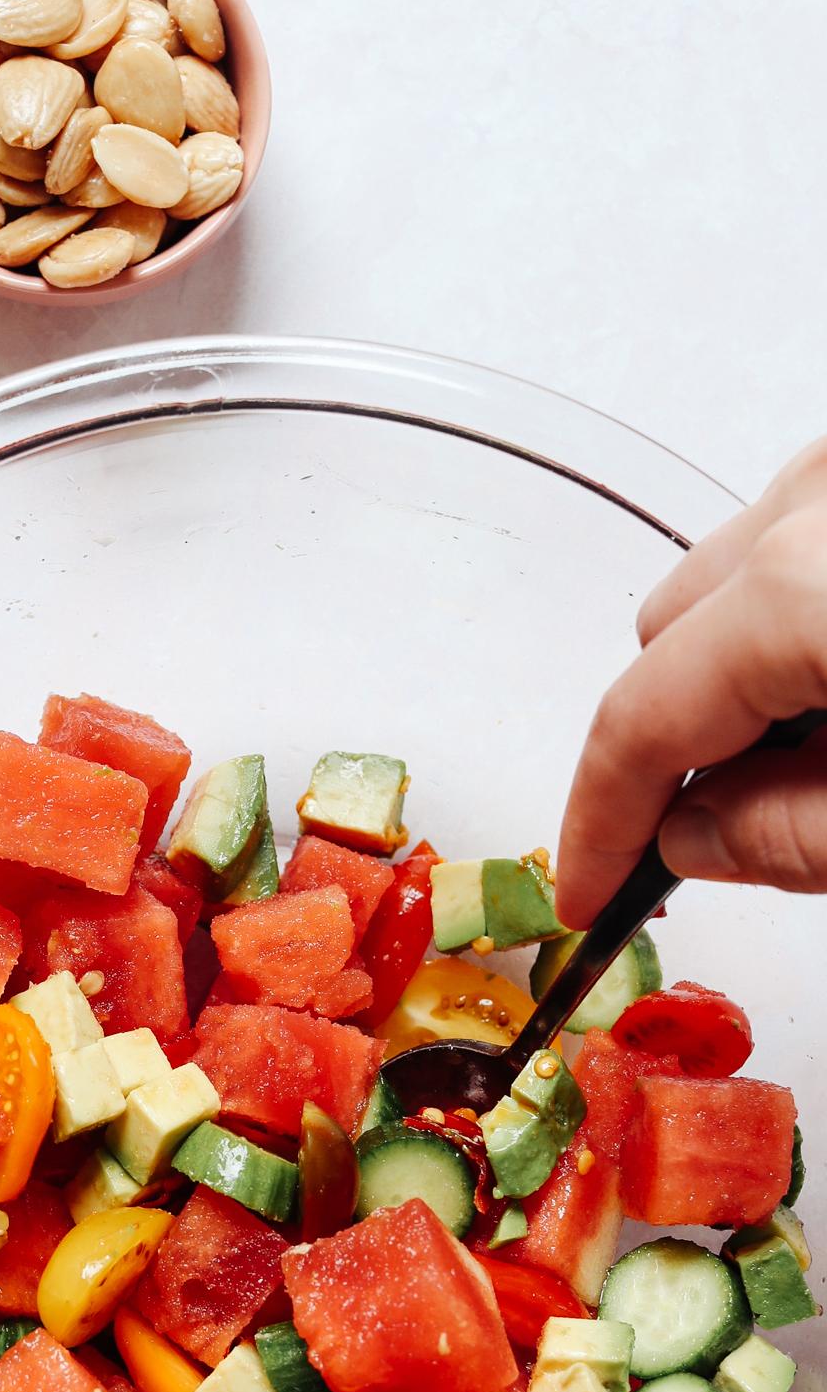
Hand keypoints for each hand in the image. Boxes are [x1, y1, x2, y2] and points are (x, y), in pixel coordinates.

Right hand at [557, 440, 826, 926]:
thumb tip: (700, 841)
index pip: (640, 722)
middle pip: (668, 631)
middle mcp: (820, 497)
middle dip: (676, 741)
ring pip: (738, 578)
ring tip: (818, 756)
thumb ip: (792, 837)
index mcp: (801, 584)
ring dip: (744, 674)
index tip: (589, 894)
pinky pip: (808, 538)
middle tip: (719, 836)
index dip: (598, 827)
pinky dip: (805, 620)